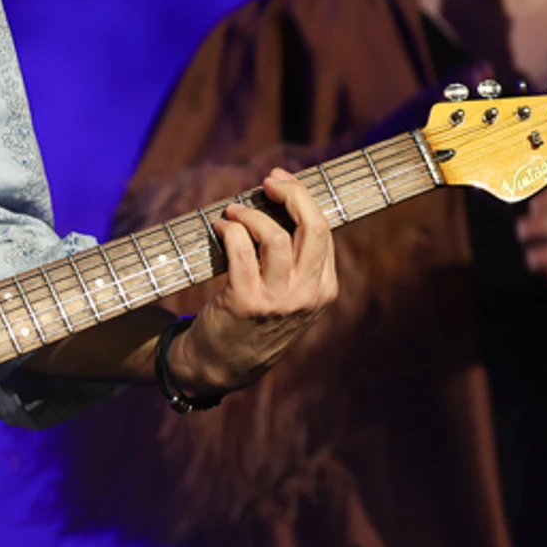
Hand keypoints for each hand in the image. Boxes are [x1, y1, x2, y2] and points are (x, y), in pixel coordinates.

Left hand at [168, 168, 340, 395]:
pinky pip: (241, 250)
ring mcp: (278, 300)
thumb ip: (297, 260)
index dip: (303, 197)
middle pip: (313, 227)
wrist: (224, 365)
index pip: (324, 230)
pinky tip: (221, 227)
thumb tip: (286, 200)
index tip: (282, 180)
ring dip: (251, 214)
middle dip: (292, 193)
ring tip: (234, 210)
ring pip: (277, 236)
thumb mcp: (291, 296)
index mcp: (324, 289)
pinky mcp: (247, 302)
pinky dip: (230, 229)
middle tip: (269, 181)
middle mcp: (307, 295)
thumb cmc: (255, 320)